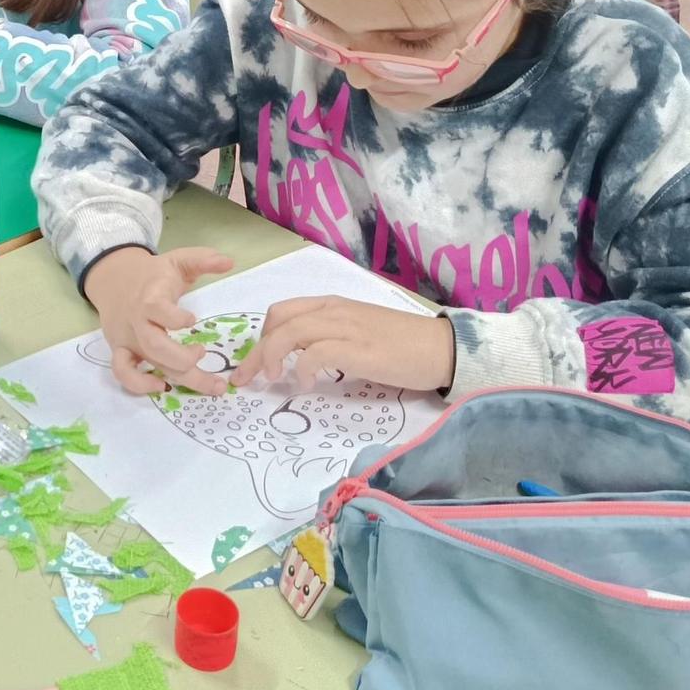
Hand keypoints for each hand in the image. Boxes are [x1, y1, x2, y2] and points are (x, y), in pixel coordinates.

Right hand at [82, 246, 236, 394]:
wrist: (113, 278)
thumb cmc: (152, 274)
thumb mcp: (176, 260)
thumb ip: (202, 259)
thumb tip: (229, 262)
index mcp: (149, 297)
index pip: (155, 309)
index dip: (174, 318)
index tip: (193, 320)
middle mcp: (136, 321)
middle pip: (155, 346)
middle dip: (184, 358)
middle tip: (203, 353)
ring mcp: (128, 339)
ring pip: (149, 364)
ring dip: (180, 377)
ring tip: (209, 382)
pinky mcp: (121, 350)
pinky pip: (123, 374)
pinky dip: (139, 385)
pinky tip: (163, 387)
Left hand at [240, 297, 454, 392]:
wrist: (441, 348)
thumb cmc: (402, 344)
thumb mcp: (357, 332)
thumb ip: (328, 338)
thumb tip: (300, 358)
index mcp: (332, 305)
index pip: (281, 312)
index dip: (261, 337)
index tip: (254, 363)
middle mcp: (333, 311)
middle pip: (277, 322)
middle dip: (255, 351)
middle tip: (247, 379)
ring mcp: (345, 327)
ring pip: (289, 333)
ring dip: (271, 358)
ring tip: (273, 380)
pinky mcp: (357, 349)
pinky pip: (315, 353)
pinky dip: (302, 369)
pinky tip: (306, 385)